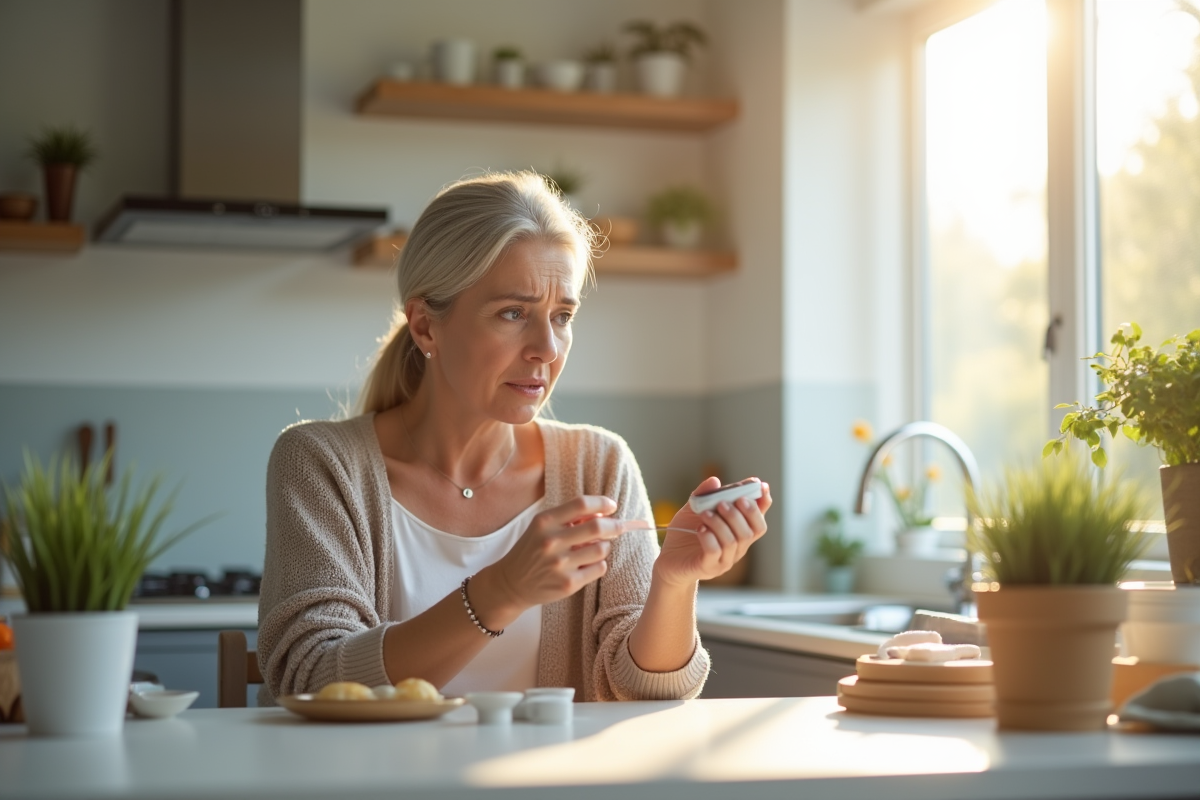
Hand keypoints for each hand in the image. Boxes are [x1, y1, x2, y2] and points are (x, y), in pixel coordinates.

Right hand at [472, 496, 622, 625]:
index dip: (601, 503)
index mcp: (545, 521)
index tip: (612, 506)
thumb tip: (602, 515)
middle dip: (614, 525)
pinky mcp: (568, 584)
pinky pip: (599, 568)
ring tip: (595, 548)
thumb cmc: (532, 550)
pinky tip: (587, 565)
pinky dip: (599, 564)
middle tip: (619, 526)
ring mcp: (560, 564)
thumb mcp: (542, 527)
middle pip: (597, 527)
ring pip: (602, 549)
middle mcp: (552, 541)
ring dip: (604, 546)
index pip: (581, 504)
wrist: (511, 583)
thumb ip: (568, 518)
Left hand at [653, 477, 771, 588]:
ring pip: (733, 541)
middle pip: (751, 532)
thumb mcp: (693, 510)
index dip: (763, 503)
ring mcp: (724, 560)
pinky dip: (709, 537)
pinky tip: (700, 529)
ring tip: (705, 513)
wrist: (668, 559)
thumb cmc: (686, 533)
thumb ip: (704, 496)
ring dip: (720, 524)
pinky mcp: (708, 567)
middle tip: (724, 503)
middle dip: (742, 514)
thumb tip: (714, 481)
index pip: (759, 521)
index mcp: (738, 533)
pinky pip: (715, 552)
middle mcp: (737, 548)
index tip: (759, 485)